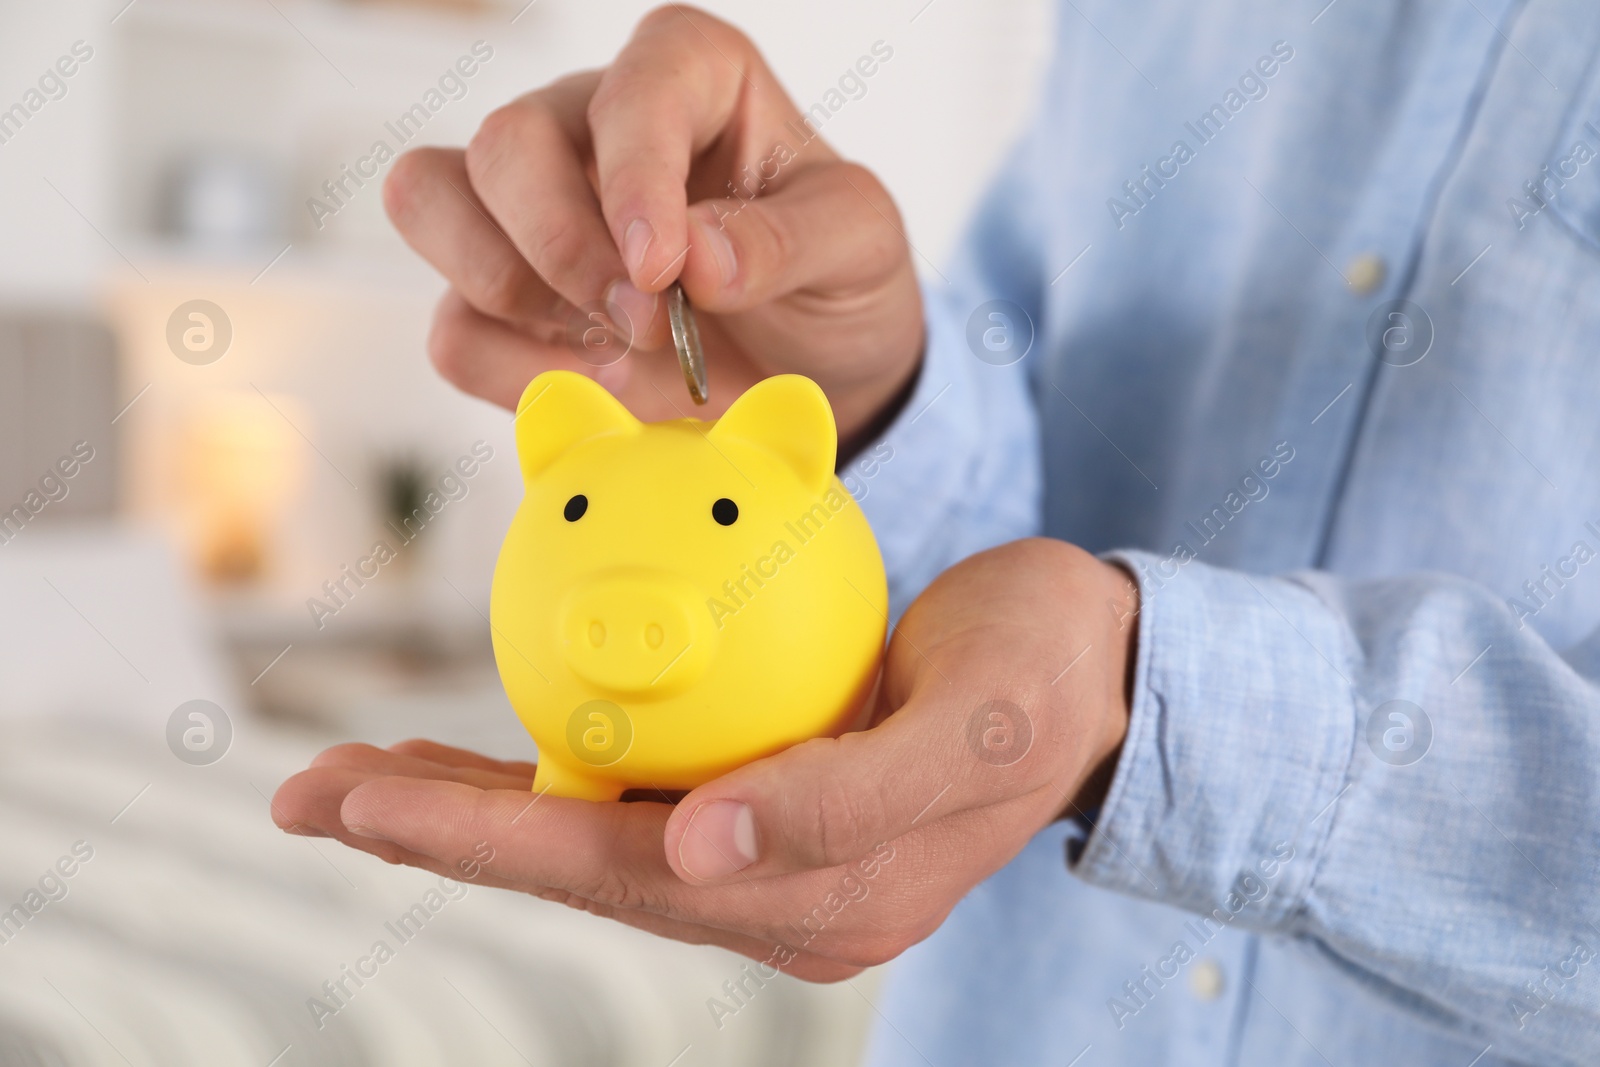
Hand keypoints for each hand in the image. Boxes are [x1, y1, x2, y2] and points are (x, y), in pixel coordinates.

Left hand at [270, 539, 1136, 979]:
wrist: (1095, 666)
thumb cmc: (1045, 682)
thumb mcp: (974, 731)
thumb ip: (845, 803)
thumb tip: (697, 852)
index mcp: (819, 898)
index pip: (622, 872)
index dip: (491, 837)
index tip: (367, 802)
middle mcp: (771, 890)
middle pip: (577, 860)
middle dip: (440, 828)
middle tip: (311, 789)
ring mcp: (760, 849)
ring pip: (588, 828)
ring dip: (469, 802)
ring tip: (350, 776)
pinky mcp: (758, 796)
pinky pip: (630, 786)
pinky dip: (546, 763)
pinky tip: (476, 744)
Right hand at [384, 5, 923, 443]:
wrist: (811, 376)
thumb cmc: (832, 280)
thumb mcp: (858, 247)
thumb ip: (791, 240)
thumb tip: (699, 259)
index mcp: (689, 78)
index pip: (635, 87)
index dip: (636, 174)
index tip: (664, 268)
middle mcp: (588, 125)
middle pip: (505, 144)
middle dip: (564, 249)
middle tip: (648, 324)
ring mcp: (527, 211)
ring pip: (430, 205)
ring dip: (516, 297)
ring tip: (618, 350)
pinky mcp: (497, 302)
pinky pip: (453, 331)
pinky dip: (518, 376)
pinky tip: (601, 383)